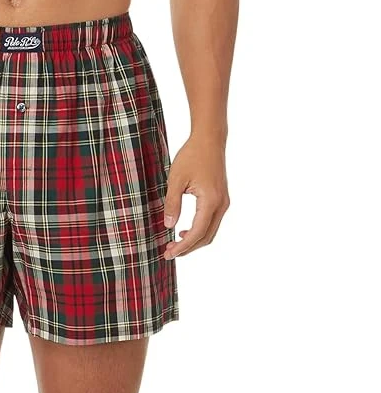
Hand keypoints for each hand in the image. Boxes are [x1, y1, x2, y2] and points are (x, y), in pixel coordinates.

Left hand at [163, 136, 229, 259]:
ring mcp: (224, 203)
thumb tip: (169, 226)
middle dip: (187, 248)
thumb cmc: (192, 156)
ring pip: (210, 232)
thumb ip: (172, 204)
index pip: (197, 233)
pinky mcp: (221, 200)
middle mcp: (221, 204)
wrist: (209, 139)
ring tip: (174, 244)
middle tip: (168, 252)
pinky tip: (184, 232)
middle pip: (206, 237)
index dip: (182, 246)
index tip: (168, 253)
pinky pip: (211, 223)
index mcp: (211, 201)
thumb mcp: (176, 180)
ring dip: (193, 242)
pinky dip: (199, 232)